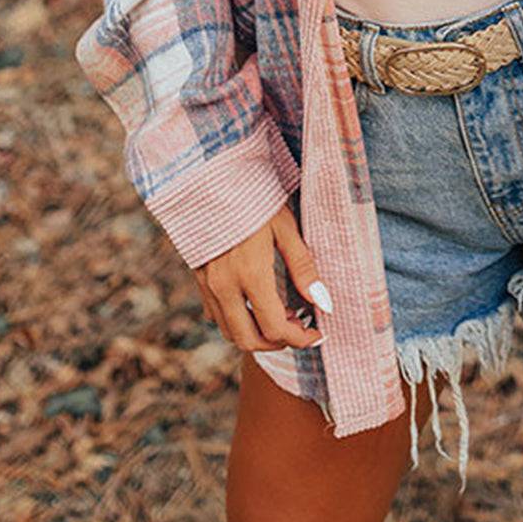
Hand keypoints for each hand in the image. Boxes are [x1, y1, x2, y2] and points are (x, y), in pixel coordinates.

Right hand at [193, 199, 334, 352]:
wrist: (212, 177)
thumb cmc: (255, 197)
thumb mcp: (286, 228)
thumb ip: (304, 268)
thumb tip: (324, 303)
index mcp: (249, 274)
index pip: (274, 328)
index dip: (299, 339)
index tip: (317, 333)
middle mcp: (223, 286)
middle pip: (248, 340)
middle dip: (278, 343)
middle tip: (300, 329)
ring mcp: (207, 284)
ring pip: (229, 331)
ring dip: (256, 335)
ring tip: (282, 316)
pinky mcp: (198, 278)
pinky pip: (216, 315)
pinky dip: (238, 321)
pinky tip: (257, 304)